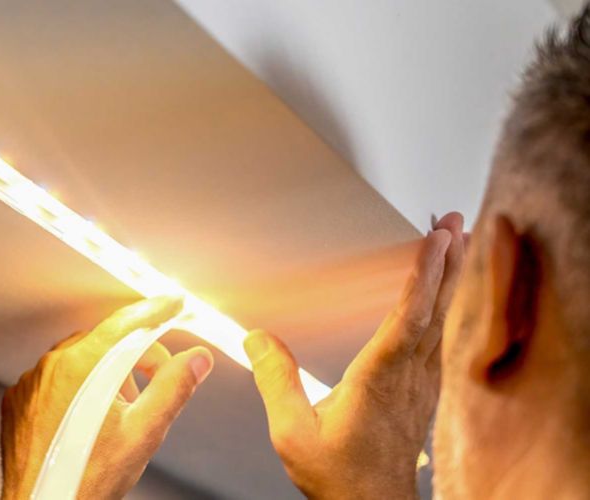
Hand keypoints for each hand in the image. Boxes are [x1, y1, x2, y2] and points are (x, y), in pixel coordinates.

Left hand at [1, 296, 214, 498]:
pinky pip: (54, 380)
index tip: (174, 305)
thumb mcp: (144, 434)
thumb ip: (173, 389)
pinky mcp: (18, 401)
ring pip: (79, 361)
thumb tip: (195, 361)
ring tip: (122, 414)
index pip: (126, 324)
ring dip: (106, 375)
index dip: (156, 312)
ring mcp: (30, 383)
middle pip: (104, 342)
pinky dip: (77, 390)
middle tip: (158, 380)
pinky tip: (90, 420)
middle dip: (136, 356)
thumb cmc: (86, 480)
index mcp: (81, 368)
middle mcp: (50, 368)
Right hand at [244, 213, 465, 498]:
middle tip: (452, 221)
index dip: (424, 275)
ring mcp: (421, 385)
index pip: (409, 317)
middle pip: (435, 308)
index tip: (436, 239)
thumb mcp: (292, 430)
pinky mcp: (421, 392)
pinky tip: (438, 296)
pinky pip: (437, 336)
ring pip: (441, 320)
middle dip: (446, 261)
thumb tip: (257, 338)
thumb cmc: (338, 476)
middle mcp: (408, 377)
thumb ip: (276, 380)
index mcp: (380, 379)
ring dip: (448, 278)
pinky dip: (440, 304)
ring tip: (451, 242)